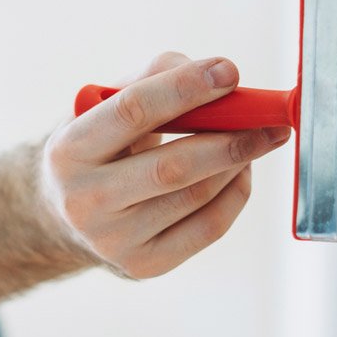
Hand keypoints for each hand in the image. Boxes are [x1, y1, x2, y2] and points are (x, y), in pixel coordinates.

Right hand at [39, 52, 290, 278]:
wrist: (68, 213)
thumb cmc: (99, 145)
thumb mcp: (105, 104)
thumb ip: (154, 78)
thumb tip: (218, 76)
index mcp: (67, 149)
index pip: (133, 111)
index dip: (185, 88)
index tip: (229, 71)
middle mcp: (84, 200)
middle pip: (172, 167)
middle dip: (230, 138)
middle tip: (269, 119)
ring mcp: (113, 240)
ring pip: (196, 197)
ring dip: (238, 163)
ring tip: (257, 139)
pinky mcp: (143, 265)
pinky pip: (208, 228)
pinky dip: (235, 194)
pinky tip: (241, 171)